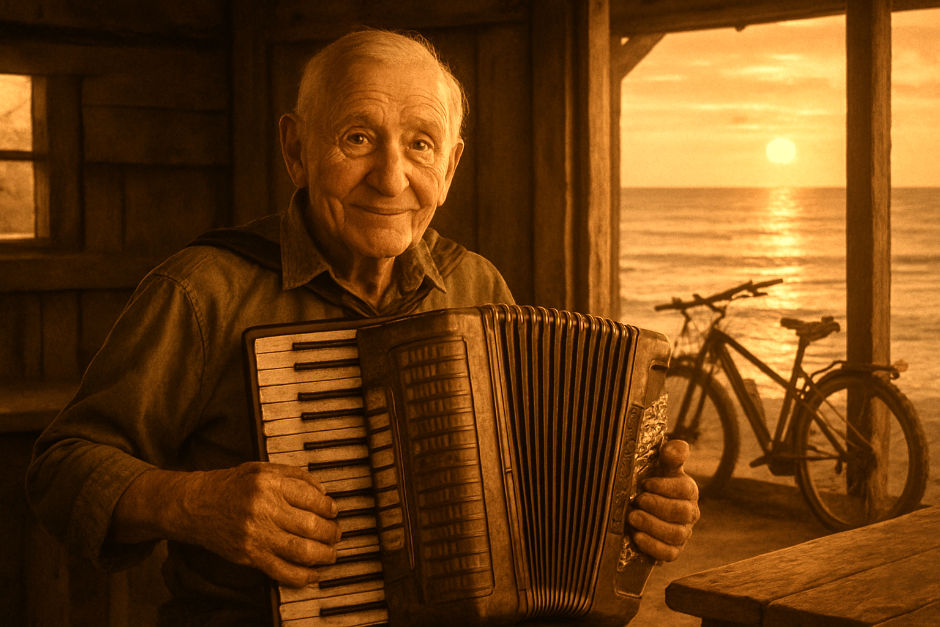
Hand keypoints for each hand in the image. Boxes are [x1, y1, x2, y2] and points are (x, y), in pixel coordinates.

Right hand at [181, 462, 341, 586]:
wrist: (195, 505)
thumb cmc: (231, 485)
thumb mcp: (262, 468)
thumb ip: (294, 475)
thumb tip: (323, 492)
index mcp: (270, 484)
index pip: (312, 498)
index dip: (329, 508)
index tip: (334, 512)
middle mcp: (264, 508)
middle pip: (311, 526)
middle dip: (331, 533)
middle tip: (336, 534)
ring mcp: (256, 534)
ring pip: (301, 550)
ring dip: (323, 555)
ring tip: (331, 554)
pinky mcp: (248, 555)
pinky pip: (281, 571)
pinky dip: (302, 576)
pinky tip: (313, 573)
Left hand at [628, 439, 699, 560]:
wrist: (637, 508)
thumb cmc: (650, 483)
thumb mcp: (659, 466)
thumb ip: (670, 455)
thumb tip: (677, 448)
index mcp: (688, 490)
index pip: (686, 489)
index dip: (666, 487)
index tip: (646, 484)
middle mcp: (689, 513)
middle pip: (683, 513)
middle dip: (658, 506)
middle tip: (637, 500)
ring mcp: (682, 534)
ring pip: (676, 535)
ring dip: (653, 526)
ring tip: (632, 517)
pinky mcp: (672, 551)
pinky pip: (669, 554)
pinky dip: (653, 546)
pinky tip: (636, 536)